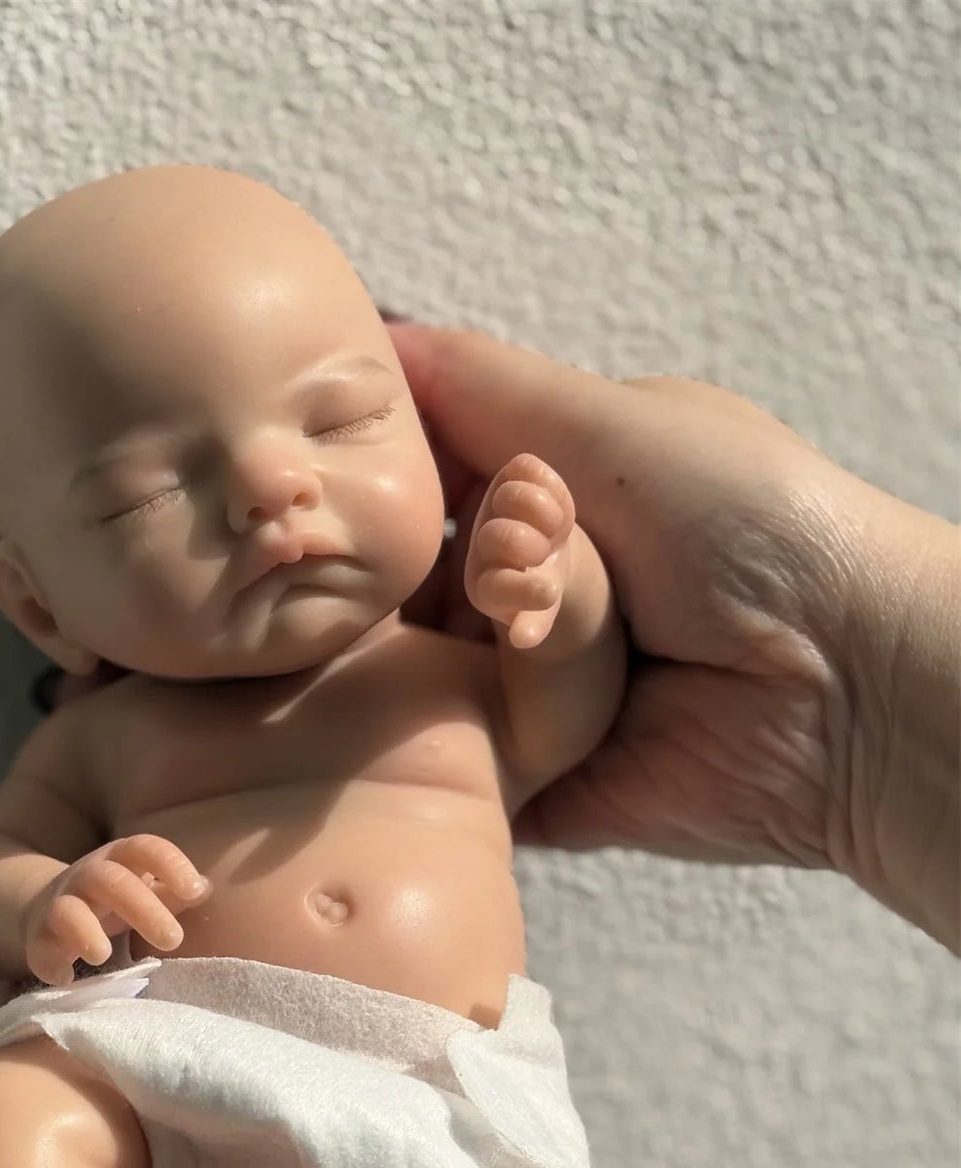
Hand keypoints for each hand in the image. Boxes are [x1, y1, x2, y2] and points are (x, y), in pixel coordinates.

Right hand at [21, 833, 210, 984]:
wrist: (48, 907)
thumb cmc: (112, 900)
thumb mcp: (142, 888)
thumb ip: (172, 891)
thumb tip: (206, 888)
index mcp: (118, 860)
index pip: (143, 848)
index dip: (169, 864)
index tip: (194, 890)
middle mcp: (86, 877)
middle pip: (111, 881)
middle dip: (143, 908)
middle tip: (173, 939)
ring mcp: (59, 906)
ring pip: (66, 910)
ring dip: (84, 930)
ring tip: (103, 956)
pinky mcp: (39, 939)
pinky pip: (39, 947)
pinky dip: (51, 961)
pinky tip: (65, 977)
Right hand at [390, 320, 959, 945]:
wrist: (846, 687)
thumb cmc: (755, 528)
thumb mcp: (609, 421)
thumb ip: (477, 385)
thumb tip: (370, 335)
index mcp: (541, 498)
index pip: (408, 487)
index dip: (374, 484)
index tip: (365, 480)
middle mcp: (520, 597)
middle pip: (396, 588)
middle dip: (432, 578)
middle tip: (522, 572)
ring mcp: (518, 697)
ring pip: (408, 681)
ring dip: (464, 662)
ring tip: (552, 651)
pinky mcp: (525, 787)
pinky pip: (439, 774)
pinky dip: (445, 755)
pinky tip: (483, 726)